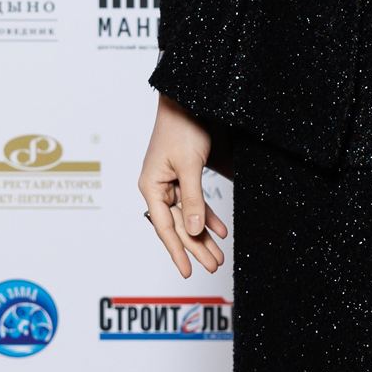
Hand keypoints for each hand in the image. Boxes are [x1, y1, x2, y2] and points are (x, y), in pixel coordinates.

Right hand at [140, 96, 229, 277]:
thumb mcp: (189, 166)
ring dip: (204, 235)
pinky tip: (220, 231)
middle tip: (213, 266)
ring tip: (218, 256)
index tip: (188, 271)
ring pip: (189, 216)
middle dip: (196, 247)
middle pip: (179, 225)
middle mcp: (158, 187)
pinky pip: (196, 202)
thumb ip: (192, 199)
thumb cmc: (182, 128)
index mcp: (151, 186)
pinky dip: (208, 216)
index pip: (165, 227)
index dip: (177, 251)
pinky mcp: (185, 176)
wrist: (187, 101)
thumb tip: (193, 231)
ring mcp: (171, 183)